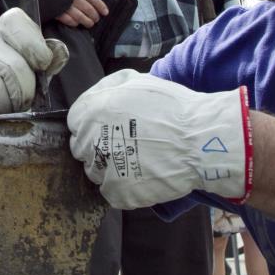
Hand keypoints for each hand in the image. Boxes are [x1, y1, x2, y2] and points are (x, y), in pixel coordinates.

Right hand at [0, 8, 68, 114]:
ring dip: (9, 105)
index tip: (41, 64)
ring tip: (4, 107)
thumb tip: (58, 53)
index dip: (34, 45)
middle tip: (22, 99)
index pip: (14, 21)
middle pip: (14, 65)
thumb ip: (40, 58)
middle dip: (25, 90)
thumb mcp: (19, 63)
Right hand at [56, 0, 109, 27]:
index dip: (100, 5)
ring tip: (89, 24)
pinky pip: (65, 18)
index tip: (105, 12)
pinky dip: (72, 22)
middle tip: (96, 19)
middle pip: (87, 7)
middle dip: (93, 14)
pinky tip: (76, 23)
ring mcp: (62, 2)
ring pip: (78, 15)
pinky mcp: (53, 8)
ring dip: (85, 20)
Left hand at [67, 70, 250, 208]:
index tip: (109, 128)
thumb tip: (98, 96)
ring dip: (109, 168)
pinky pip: (109, 192)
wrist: (199, 140)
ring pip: (94, 172)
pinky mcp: (118, 193)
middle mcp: (90, 140)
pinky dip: (122, 188)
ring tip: (137, 161)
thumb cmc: (171, 107)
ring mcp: (103, 169)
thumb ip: (109, 87)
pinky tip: (140, 176)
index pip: (75, 123)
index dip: (92, 125)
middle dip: (98, 146)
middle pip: (82, 149)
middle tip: (125, 145)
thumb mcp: (136, 81)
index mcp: (90, 112)